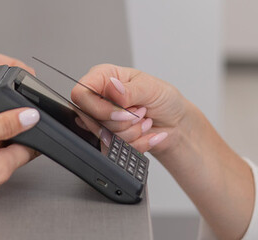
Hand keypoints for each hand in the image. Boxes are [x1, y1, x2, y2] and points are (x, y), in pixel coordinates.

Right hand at [71, 64, 198, 153]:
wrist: (176, 123)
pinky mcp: (110, 138)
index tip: (122, 112)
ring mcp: (104, 120)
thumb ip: (130, 90)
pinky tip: (146, 133)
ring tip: (144, 121)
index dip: (99, 108)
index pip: (81, 94)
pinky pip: (114, 149)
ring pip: (104, 136)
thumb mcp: (151, 88)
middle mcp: (100, 98)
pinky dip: (135, 144)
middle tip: (140, 112)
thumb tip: (112, 88)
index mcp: (104, 77)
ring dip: (132, 132)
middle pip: (91, 119)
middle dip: (122, 122)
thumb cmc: (164, 99)